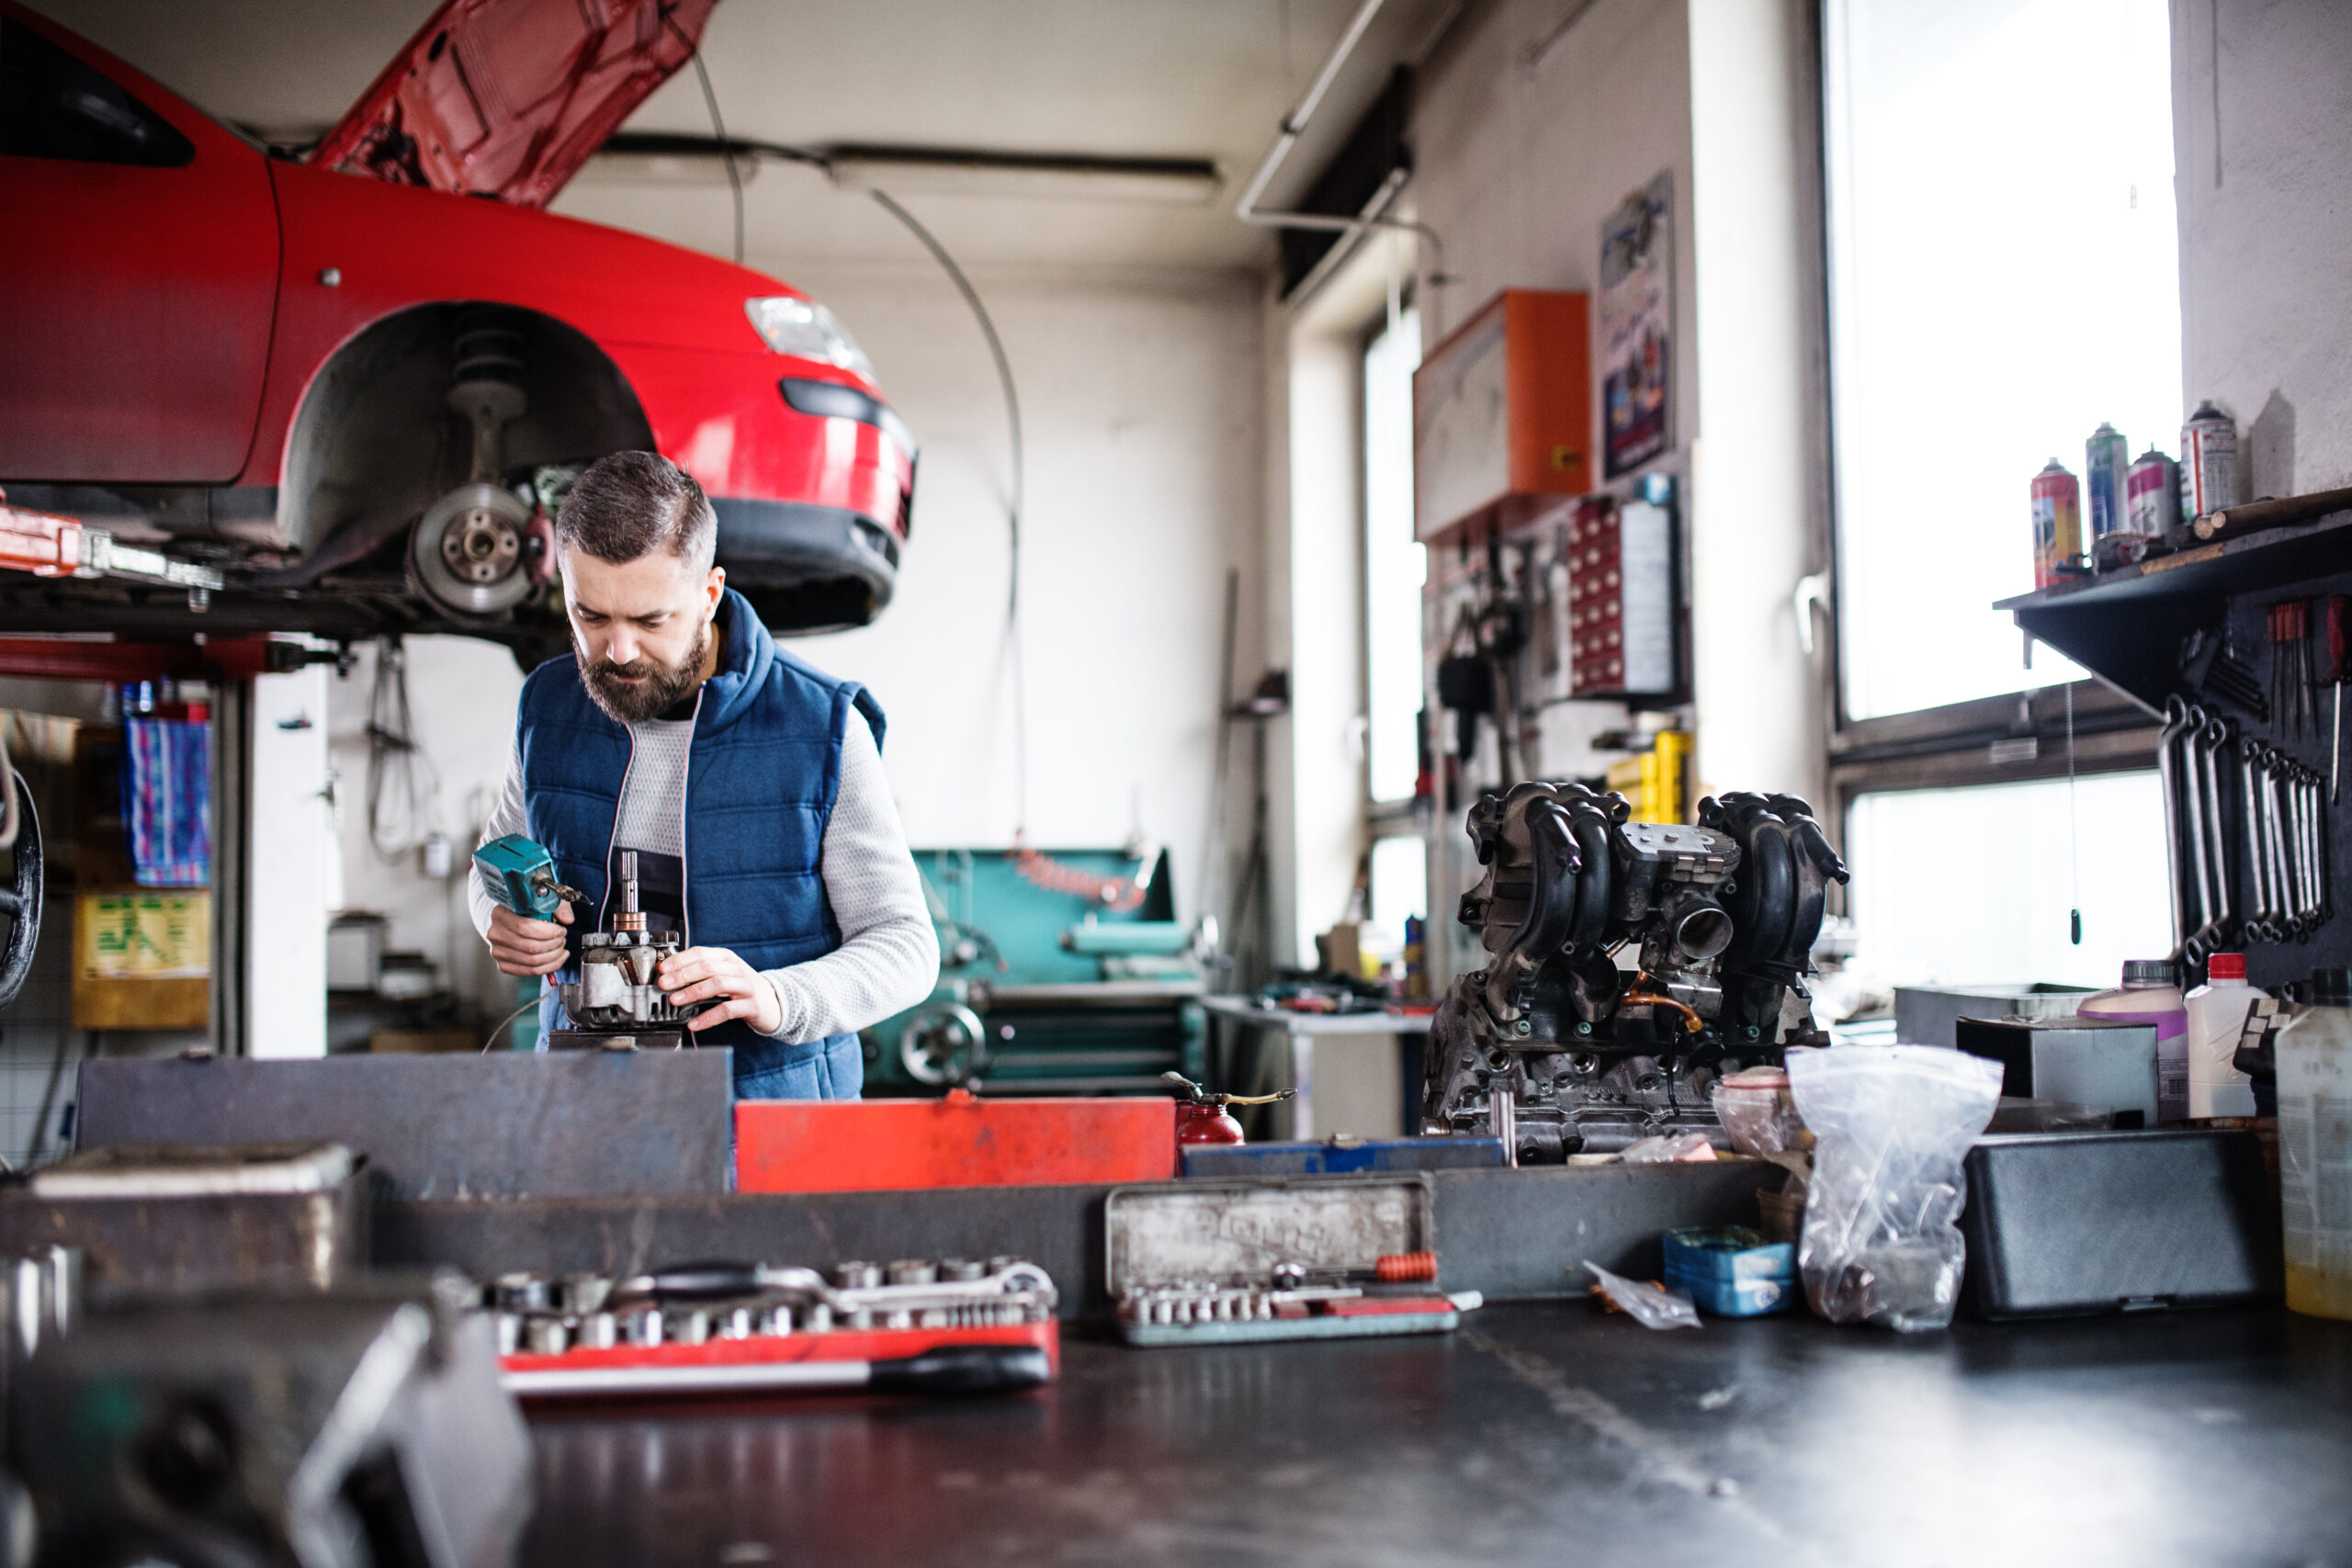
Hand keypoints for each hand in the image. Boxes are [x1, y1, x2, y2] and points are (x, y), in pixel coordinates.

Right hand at [488, 900, 571, 976]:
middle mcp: (496, 934)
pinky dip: (548, 967)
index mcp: (500, 914)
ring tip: (561, 948)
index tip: (561, 930)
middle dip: (554, 944)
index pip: (525, 927)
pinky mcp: (503, 965)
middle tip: (562, 939)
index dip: (548, 932)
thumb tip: (567, 919)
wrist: (508, 921)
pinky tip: (556, 959)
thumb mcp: (541, 900)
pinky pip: (529, 971)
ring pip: (532, 961)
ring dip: (553, 956)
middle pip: (531, 947)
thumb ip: (556, 906)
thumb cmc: (525, 910)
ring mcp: (498, 952)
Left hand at [658, 945, 781, 1034]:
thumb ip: (701, 971)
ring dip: (693, 992)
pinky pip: (727, 1010)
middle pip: (707, 967)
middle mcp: (737, 969)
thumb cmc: (742, 988)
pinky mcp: (751, 1005)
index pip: (701, 953)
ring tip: (675, 1000)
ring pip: (717, 984)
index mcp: (727, 958)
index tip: (662, 969)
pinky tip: (694, 1024)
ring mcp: (746, 987)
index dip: (680, 960)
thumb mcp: (724, 974)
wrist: (774, 1003)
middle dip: (682, 975)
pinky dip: (708, 1017)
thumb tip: (669, 973)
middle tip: (664, 984)